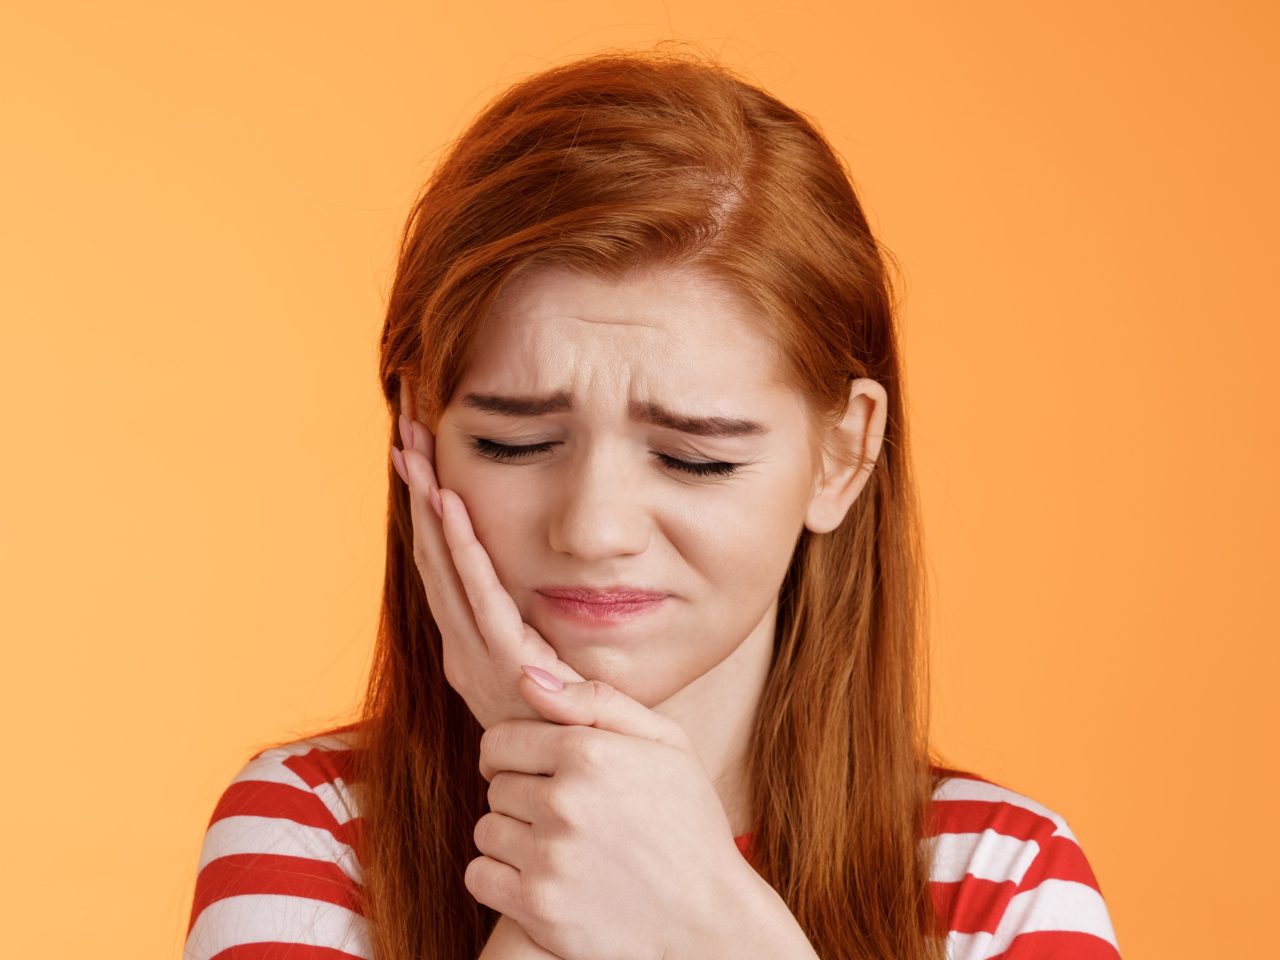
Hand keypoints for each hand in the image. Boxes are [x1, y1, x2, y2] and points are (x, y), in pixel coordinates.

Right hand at [390, 378, 585, 730]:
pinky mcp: (504, 660)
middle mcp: (463, 645)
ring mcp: (476, 654)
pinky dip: (459, 544)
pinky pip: (478, 590)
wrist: (587, 786)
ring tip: (411, 447)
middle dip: (417, 488)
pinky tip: (446, 500)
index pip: (443, 562)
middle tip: (404, 427)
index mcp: (473, 644)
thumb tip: (540, 605)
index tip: (419, 454)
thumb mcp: (554, 674)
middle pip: (432, 552)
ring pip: (443, 564)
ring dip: (426, 502)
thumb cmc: (576, 732)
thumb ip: (540, 639)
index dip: (428, 507)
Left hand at [465, 669, 756, 959]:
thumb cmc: (689, 823)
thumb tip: (526, 676)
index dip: (514, 752)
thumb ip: (595, 700)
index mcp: (591, 752)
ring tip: (554, 844)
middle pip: (496, 785)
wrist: (710, 919)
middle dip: (521, 794)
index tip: (533, 768)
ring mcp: (548, 857)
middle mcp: (564, 801)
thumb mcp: (666, 743)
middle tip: (563, 812)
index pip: (500, 739)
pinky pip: (479, 875)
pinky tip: (538, 875)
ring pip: (486, 829)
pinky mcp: (538, 908)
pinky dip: (499, 876)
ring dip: (511, 836)